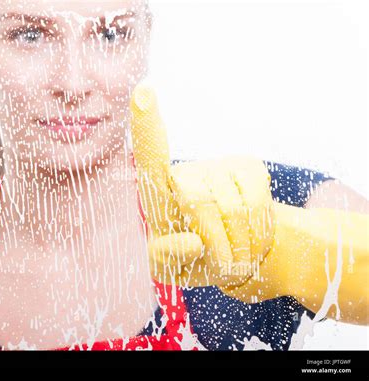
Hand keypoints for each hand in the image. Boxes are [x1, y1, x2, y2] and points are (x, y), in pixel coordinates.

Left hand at [130, 83, 368, 324]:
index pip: (150, 158)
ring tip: (236, 254)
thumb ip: (167, 258)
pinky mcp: (249, 167)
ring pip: (234, 210)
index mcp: (157, 194)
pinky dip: (258, 236)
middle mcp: (185, 171)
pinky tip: (251, 238)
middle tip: (222, 264)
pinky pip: (258, 206)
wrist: (234, 251)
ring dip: (240, 249)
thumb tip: (191, 241)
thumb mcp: (168, 268)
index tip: (143, 91)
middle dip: (216, 246)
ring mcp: (218, 165)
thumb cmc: (191, 257)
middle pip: (198, 202)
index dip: (146, 127)